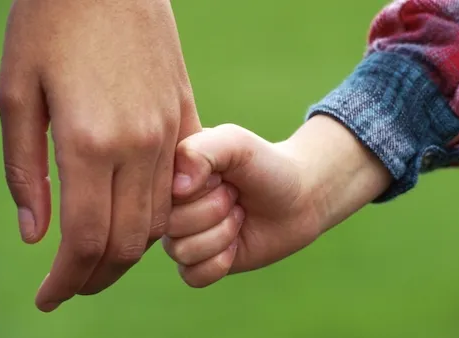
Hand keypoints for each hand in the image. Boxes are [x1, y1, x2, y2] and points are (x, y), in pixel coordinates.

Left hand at [0, 0, 200, 311]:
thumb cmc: (50, 24)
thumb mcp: (15, 94)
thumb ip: (25, 171)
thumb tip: (36, 234)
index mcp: (88, 141)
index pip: (86, 239)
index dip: (66, 280)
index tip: (48, 299)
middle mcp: (138, 145)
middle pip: (129, 240)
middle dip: (97, 276)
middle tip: (70, 287)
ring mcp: (168, 131)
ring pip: (159, 218)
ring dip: (128, 251)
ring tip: (97, 258)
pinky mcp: (184, 116)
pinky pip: (180, 184)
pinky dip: (157, 214)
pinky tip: (132, 216)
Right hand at [163, 116, 391, 286]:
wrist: (298, 198)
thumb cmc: (265, 165)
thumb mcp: (236, 143)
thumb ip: (201, 151)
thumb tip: (176, 190)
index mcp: (169, 172)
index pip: (160, 193)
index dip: (199, 189)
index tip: (221, 175)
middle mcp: (169, 205)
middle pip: (171, 225)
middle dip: (215, 211)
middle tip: (235, 196)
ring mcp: (181, 235)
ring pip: (181, 251)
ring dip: (222, 235)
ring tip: (238, 216)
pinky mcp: (198, 263)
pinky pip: (192, 276)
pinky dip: (221, 262)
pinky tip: (236, 245)